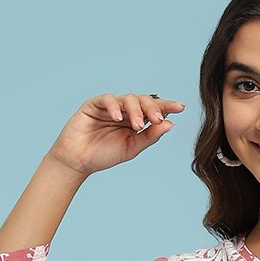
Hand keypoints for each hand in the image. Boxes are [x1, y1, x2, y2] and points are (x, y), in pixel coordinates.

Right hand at [48, 93, 184, 177]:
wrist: (78, 162)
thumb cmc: (104, 155)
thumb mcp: (131, 148)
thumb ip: (149, 137)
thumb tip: (169, 124)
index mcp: (135, 121)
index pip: (154, 109)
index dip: (167, 106)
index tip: (181, 107)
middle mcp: (124, 111)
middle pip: (143, 100)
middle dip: (152, 108)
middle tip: (157, 119)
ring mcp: (110, 106)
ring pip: (128, 99)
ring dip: (135, 110)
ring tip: (137, 125)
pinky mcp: (94, 104)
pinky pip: (107, 99)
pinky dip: (114, 106)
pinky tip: (118, 117)